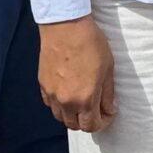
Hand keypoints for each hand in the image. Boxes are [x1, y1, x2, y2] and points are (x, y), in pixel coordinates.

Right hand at [37, 15, 114, 132]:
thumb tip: (110, 109)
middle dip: (87, 121)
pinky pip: (50, 104)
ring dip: (72, 115)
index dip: (103, 123)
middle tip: (96, 109)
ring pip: (60, 117)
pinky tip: (68, 93)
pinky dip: (59, 105)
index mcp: (85, 99)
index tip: (108, 114)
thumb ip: (108, 93)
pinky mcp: (43, 85)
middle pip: (74, 125)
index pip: (91, 126)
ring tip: (82, 102)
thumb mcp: (108, 68)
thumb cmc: (90, 44)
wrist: (65, 26)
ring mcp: (52, 94)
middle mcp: (66, 101)